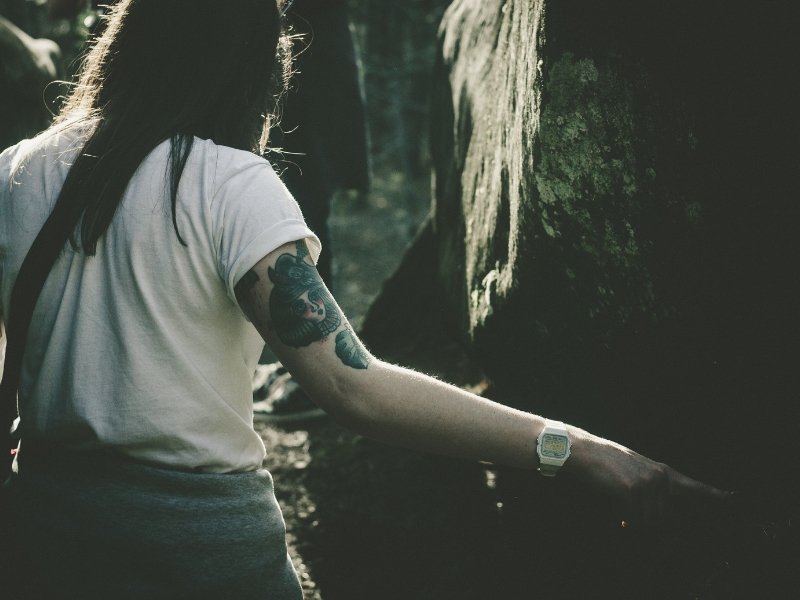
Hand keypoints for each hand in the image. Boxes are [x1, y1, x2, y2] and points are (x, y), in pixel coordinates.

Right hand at [564, 428, 730, 527]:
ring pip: (649, 522)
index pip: (695, 487)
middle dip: (648, 524)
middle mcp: (660, 478)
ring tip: (623, 512)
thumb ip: (653, 489)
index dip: (715, 494)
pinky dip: (625, 522)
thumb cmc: (606, 463)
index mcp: (663, 473)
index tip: (734, 497)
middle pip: (664, 519)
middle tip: (630, 516)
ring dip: (635, 524)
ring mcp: (648, 484)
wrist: (585, 451)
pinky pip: (634, 520)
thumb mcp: (636, 470)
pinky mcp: (632, 491)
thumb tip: (659, 518)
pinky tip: (618, 514)